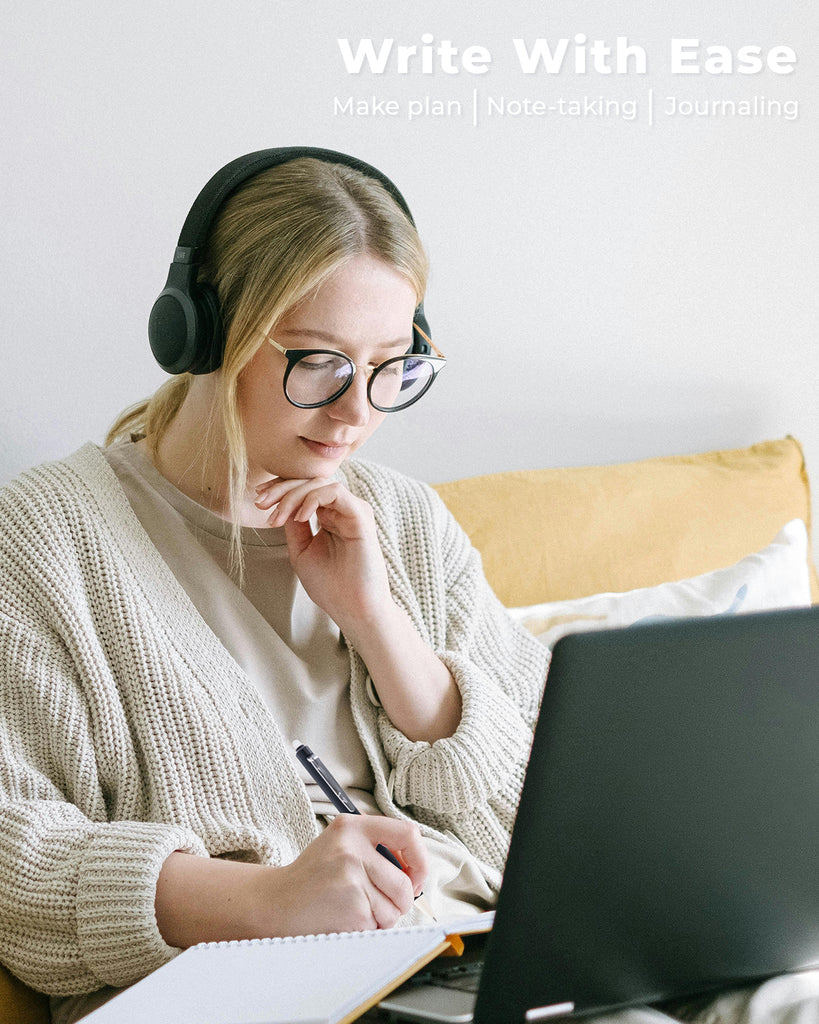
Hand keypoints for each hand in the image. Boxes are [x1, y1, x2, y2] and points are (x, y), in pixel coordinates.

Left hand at [254, 476, 391, 634]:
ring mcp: (353, 511)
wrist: (352, 608)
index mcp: (330, 517)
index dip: (280, 489)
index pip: (305, 490)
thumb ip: (294, 526)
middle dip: (281, 489)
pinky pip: (335, 492)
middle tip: (260, 503)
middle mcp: (343, 510)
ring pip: (320, 483)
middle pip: (310, 482)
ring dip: (292, 495)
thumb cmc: (331, 586)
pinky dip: (312, 499)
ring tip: (277, 517)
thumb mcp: (302, 551)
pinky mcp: (361, 516)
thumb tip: (280, 503)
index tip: (258, 500)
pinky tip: (299, 517)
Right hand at [257, 815, 427, 935]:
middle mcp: (353, 849)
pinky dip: (368, 928)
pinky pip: (378, 925)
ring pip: (395, 908)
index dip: (419, 859)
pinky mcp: (352, 908)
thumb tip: (416, 868)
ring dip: (382, 917)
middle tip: (380, 902)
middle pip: (405, 882)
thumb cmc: (313, 876)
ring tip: (356, 908)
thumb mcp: (340, 844)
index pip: (408, 834)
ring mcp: (352, 878)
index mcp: (353, 827)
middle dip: (400, 901)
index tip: (414, 875)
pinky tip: (345, 918)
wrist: (276, 902)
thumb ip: (375, 847)